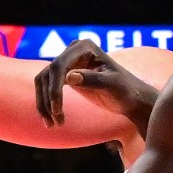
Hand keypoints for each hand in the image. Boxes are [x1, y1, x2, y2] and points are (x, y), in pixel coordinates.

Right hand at [34, 38, 160, 134]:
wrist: (130, 98)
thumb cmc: (125, 90)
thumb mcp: (112, 85)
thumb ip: (93, 79)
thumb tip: (70, 77)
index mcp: (84, 47)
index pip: (59, 65)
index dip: (54, 88)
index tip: (56, 109)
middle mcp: (72, 51)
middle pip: (48, 74)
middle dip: (48, 99)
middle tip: (55, 122)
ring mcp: (67, 62)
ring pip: (43, 82)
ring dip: (44, 104)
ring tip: (52, 124)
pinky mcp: (63, 75)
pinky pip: (46, 88)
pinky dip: (45, 104)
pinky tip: (50, 119)